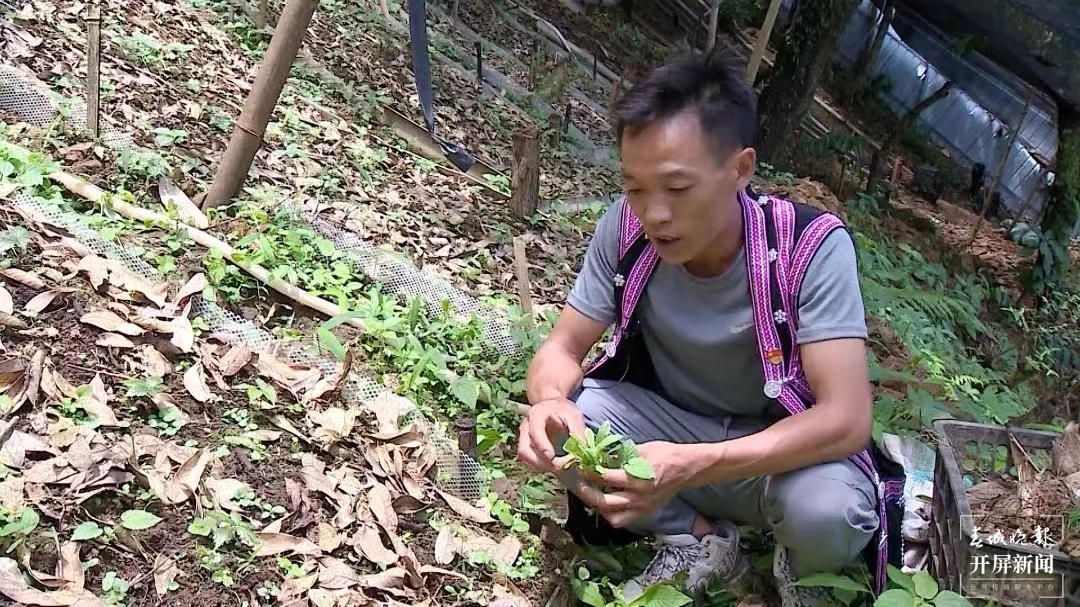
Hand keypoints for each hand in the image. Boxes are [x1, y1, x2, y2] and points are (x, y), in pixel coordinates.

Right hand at [516, 398, 586, 473]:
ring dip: (541, 466)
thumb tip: (583, 450)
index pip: (535, 432)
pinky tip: (555, 466)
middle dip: (541, 462)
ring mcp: (524, 438)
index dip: (542, 446)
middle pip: (524, 450)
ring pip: (526, 457)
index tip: (553, 457)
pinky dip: (541, 466)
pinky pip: (529, 460)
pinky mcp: (526, 446)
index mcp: (536, 415)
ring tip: (560, 468)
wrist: (552, 406)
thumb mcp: (573, 415)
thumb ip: (578, 431)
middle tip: (559, 467)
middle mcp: (526, 427)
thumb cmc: (562, 410)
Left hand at [574, 441, 695, 528]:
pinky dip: (612, 515)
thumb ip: (620, 456)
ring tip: (590, 495)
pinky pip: (624, 521)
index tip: (580, 466)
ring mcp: (643, 508)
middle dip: (587, 493)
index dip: (590, 472)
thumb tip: (600, 456)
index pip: (606, 478)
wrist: (687, 468)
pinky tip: (606, 505)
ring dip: (598, 508)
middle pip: (605, 503)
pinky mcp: (646, 513)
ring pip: (613, 517)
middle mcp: (639, 498)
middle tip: (579, 484)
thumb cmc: (665, 454)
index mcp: (637, 479)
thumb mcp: (641, 449)